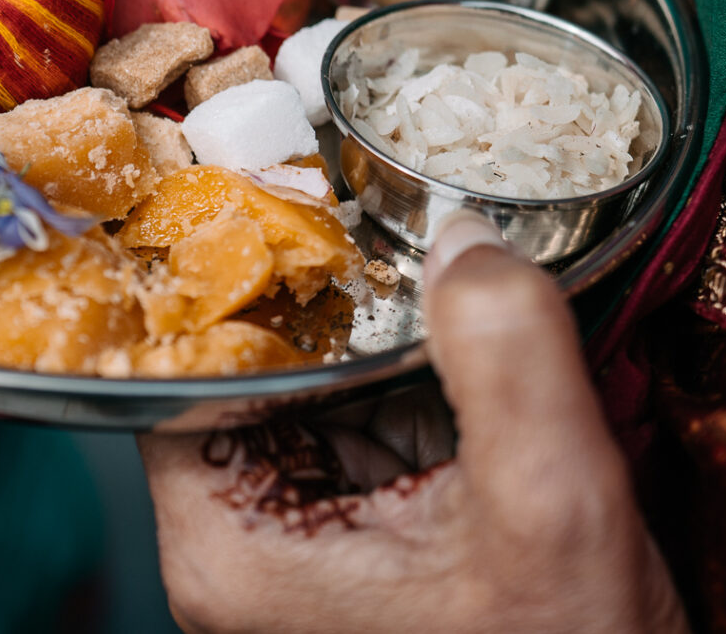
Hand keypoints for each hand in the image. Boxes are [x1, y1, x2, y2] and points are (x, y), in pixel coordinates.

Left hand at [137, 215, 688, 633]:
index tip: (273, 180)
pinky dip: (408, 368)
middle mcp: (240, 545)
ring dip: (368, 322)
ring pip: (309, 381)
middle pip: (244, 363)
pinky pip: (363, 416)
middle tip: (368, 195)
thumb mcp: (551, 506)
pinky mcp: (361, 534)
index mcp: (228, 545)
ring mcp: (300, 540)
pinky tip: (453, 327)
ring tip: (421, 244)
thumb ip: (504, 355)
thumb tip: (462, 235)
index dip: (222, 268)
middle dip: (313, 286)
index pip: (174, 365)